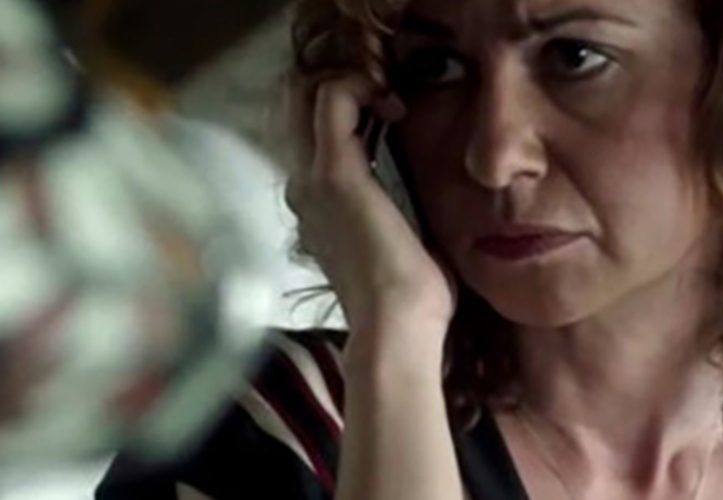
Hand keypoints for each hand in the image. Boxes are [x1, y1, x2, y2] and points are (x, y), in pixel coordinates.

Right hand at [284, 75, 453, 347]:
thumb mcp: (400, 243)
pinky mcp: (335, 173)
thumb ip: (397, 212)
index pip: (309, 136)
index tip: (392, 116)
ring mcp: (312, 179)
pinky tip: (394, 105)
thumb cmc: (409, 299)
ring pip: (309, 95)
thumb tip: (423, 199)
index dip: (346, 109)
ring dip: (353, 83)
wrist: (397, 326)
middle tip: (386, 98)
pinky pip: (332, 99)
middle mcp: (303, 189)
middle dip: (342, 88)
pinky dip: (361, 86)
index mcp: (317, 207)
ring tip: (390, 99)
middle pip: (299, 108)